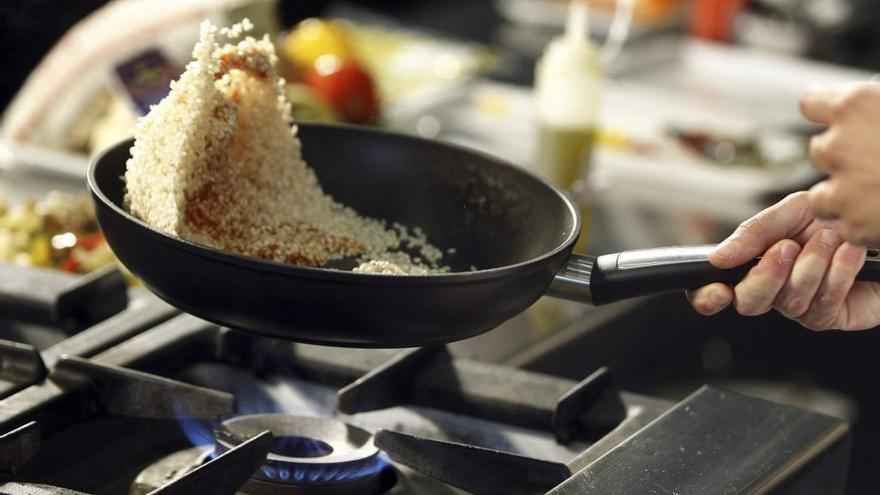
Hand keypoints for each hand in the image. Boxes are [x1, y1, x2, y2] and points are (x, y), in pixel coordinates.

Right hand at [687, 192, 879, 330]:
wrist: (876, 221)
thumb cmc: (836, 217)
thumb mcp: (790, 212)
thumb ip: (753, 232)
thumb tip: (717, 257)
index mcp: (753, 265)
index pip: (715, 291)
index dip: (708, 297)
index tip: (717, 289)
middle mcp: (773, 290)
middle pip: (748, 303)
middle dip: (766, 275)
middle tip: (787, 247)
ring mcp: (800, 306)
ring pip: (789, 302)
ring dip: (811, 266)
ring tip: (830, 238)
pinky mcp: (831, 317)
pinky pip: (822, 306)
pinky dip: (838, 274)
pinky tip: (849, 253)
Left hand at [802, 82, 879, 245]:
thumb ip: (879, 108)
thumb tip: (865, 109)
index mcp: (854, 106)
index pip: (811, 104)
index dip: (830, 114)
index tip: (843, 122)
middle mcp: (838, 145)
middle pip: (820, 149)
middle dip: (844, 156)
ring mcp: (842, 189)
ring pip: (820, 192)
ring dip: (843, 195)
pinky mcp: (853, 226)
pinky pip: (842, 224)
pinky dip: (860, 223)